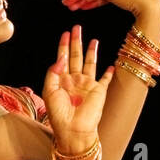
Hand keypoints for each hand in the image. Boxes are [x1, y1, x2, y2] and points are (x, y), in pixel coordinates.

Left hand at [42, 25, 114, 146]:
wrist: (74, 130)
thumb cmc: (59, 114)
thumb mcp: (49, 91)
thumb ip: (53, 72)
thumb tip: (61, 57)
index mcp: (61, 81)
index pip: (62, 58)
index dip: (64, 46)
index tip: (65, 33)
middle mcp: (74, 81)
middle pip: (76, 57)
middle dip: (76, 42)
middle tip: (77, 28)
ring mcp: (87, 85)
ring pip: (90, 63)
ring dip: (91, 52)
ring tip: (92, 39)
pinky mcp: (99, 91)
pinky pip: (105, 79)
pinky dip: (108, 72)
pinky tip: (110, 65)